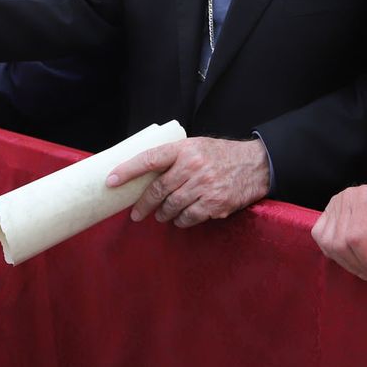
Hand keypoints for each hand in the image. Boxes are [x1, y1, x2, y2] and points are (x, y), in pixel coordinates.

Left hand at [106, 137, 270, 228]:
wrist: (256, 165)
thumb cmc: (222, 155)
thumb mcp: (197, 146)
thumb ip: (174, 157)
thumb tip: (145, 175)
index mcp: (185, 149)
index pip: (149, 159)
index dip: (127, 170)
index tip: (111, 180)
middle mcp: (193, 167)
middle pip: (158, 190)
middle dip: (143, 205)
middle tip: (136, 213)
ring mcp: (204, 187)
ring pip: (171, 207)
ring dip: (162, 214)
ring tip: (161, 215)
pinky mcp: (215, 204)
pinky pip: (189, 218)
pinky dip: (181, 221)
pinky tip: (180, 218)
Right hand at [312, 185, 366, 282]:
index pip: (357, 237)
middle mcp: (347, 198)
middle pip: (341, 243)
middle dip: (360, 266)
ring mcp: (334, 204)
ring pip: (330, 244)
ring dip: (348, 264)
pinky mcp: (327, 213)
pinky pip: (321, 239)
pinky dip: (335, 254)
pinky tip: (353, 258)